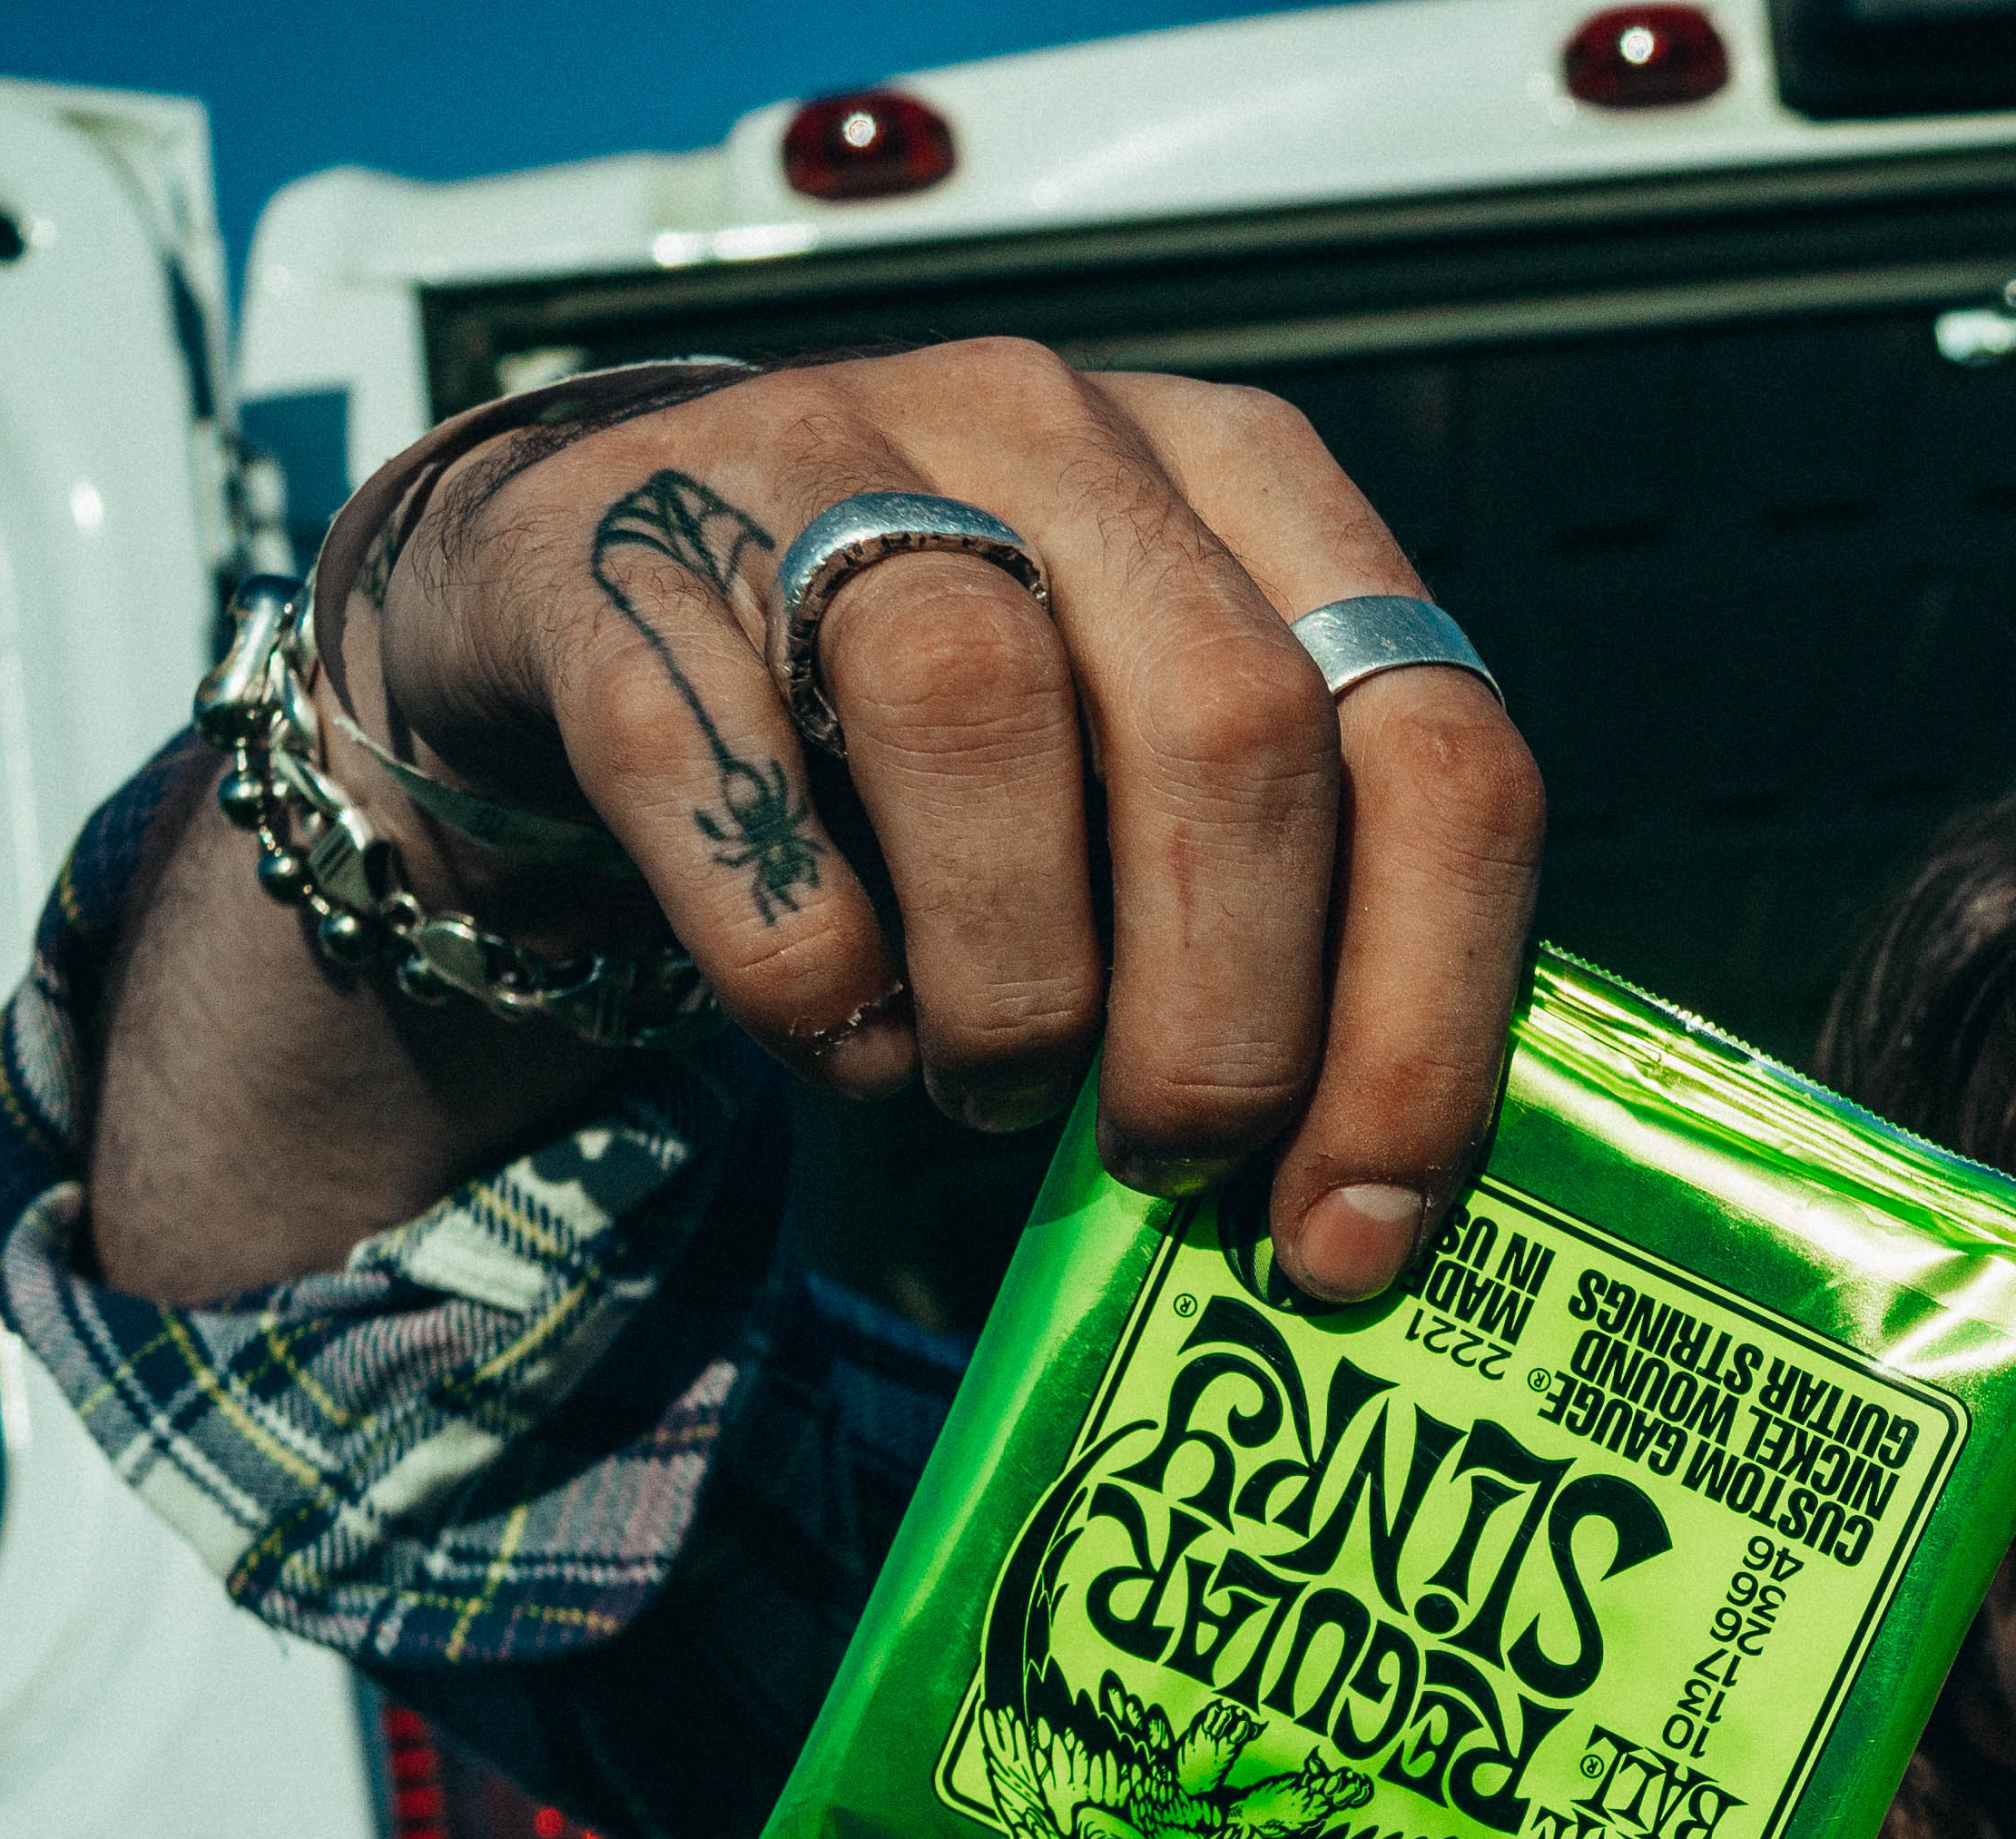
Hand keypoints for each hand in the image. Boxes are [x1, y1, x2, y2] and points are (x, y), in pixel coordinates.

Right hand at [105, 342, 1536, 1305]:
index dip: (1423, 1022)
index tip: (1359, 1230)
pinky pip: (723, 774)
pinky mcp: (617, 536)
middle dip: (1224, 1022)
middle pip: (1234, 728)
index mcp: (1256, 489)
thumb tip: (1362, 1205)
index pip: (1436, 750)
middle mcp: (1065, 430)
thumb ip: (1276, 922)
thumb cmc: (927, 743)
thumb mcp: (1131, 783)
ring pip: (979, 704)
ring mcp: (829, 443)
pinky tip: (832, 1025)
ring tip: (989, 1083)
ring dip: (1010, 980)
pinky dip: (801, 966)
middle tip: (1168, 1165)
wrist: (579, 595)